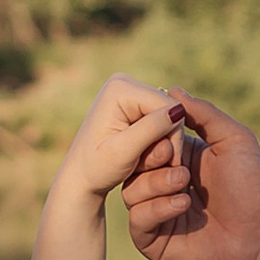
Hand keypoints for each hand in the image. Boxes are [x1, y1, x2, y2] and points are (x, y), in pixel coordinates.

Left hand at [55, 75, 183, 206]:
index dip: (174, 135)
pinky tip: (142, 154)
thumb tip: (179, 110)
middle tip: (150, 165)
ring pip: (168, 117)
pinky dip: (157, 141)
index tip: (168, 164)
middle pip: (170, 108)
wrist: (80, 177)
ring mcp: (129, 92)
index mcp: (120, 88)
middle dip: (166, 140)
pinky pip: (161, 121)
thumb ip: (151, 129)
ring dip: (162, 143)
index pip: (168, 105)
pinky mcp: (134, 103)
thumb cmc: (97, 168)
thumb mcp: (124, 151)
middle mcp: (125, 82)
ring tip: (142, 161)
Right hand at [121, 93, 259, 259]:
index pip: (147, 138)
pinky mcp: (153, 240)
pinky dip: (157, 209)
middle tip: (174, 159)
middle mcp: (162, 183)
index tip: (168, 134)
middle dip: (150, 157)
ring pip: (130, 191)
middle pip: (131, 163)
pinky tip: (183, 206)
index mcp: (177, 157)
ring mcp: (155, 212)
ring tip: (185, 186)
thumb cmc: (252, 188)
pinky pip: (136, 219)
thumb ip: (204, 114)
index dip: (150, 133)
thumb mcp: (234, 140)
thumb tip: (171, 90)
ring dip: (157, 184)